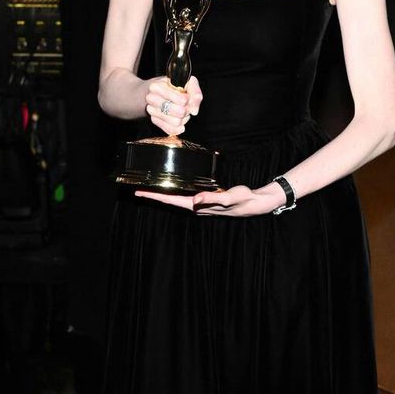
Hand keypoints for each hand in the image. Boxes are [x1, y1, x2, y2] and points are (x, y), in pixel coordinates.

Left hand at [134, 182, 284, 217]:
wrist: (256, 203)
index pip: (172, 202)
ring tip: (151, 186)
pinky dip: (177, 190)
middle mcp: (197, 207)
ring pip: (178, 198)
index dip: (156, 197)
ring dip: (165, 194)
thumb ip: (213, 199)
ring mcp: (201, 204)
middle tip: (138, 188)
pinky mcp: (206, 199)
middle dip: (155, 195)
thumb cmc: (244, 200)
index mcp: (199, 207)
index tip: (140, 193)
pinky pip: (186, 195)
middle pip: (171, 201)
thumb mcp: (230, 198)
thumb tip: (195, 200)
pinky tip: (175, 186)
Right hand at [144, 75, 202, 135]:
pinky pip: (171, 130)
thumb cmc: (176, 85)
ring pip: (176, 122)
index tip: (187, 96)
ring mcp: (151, 110)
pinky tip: (179, 120)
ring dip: (184, 118)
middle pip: (180, 112)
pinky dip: (179, 127)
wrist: (161, 89)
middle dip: (187, 110)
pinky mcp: (154, 120)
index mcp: (157, 86)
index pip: (182, 100)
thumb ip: (195, 93)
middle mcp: (151, 98)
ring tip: (181, 111)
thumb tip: (194, 111)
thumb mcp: (187, 82)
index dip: (189, 100)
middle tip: (186, 105)